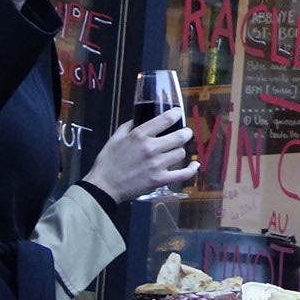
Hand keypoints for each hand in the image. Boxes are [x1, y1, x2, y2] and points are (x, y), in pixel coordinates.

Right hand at [83, 106, 197, 203]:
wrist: (104, 186)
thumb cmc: (107, 162)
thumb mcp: (114, 138)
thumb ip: (128, 126)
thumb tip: (138, 119)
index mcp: (139, 135)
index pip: (165, 120)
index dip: (176, 114)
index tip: (178, 113)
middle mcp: (151, 148)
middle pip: (179, 136)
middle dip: (185, 133)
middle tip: (185, 133)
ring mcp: (157, 165)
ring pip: (180, 153)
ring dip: (180, 151)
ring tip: (176, 151)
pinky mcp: (159, 180)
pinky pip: (182, 174)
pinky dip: (191, 169)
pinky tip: (195, 165)